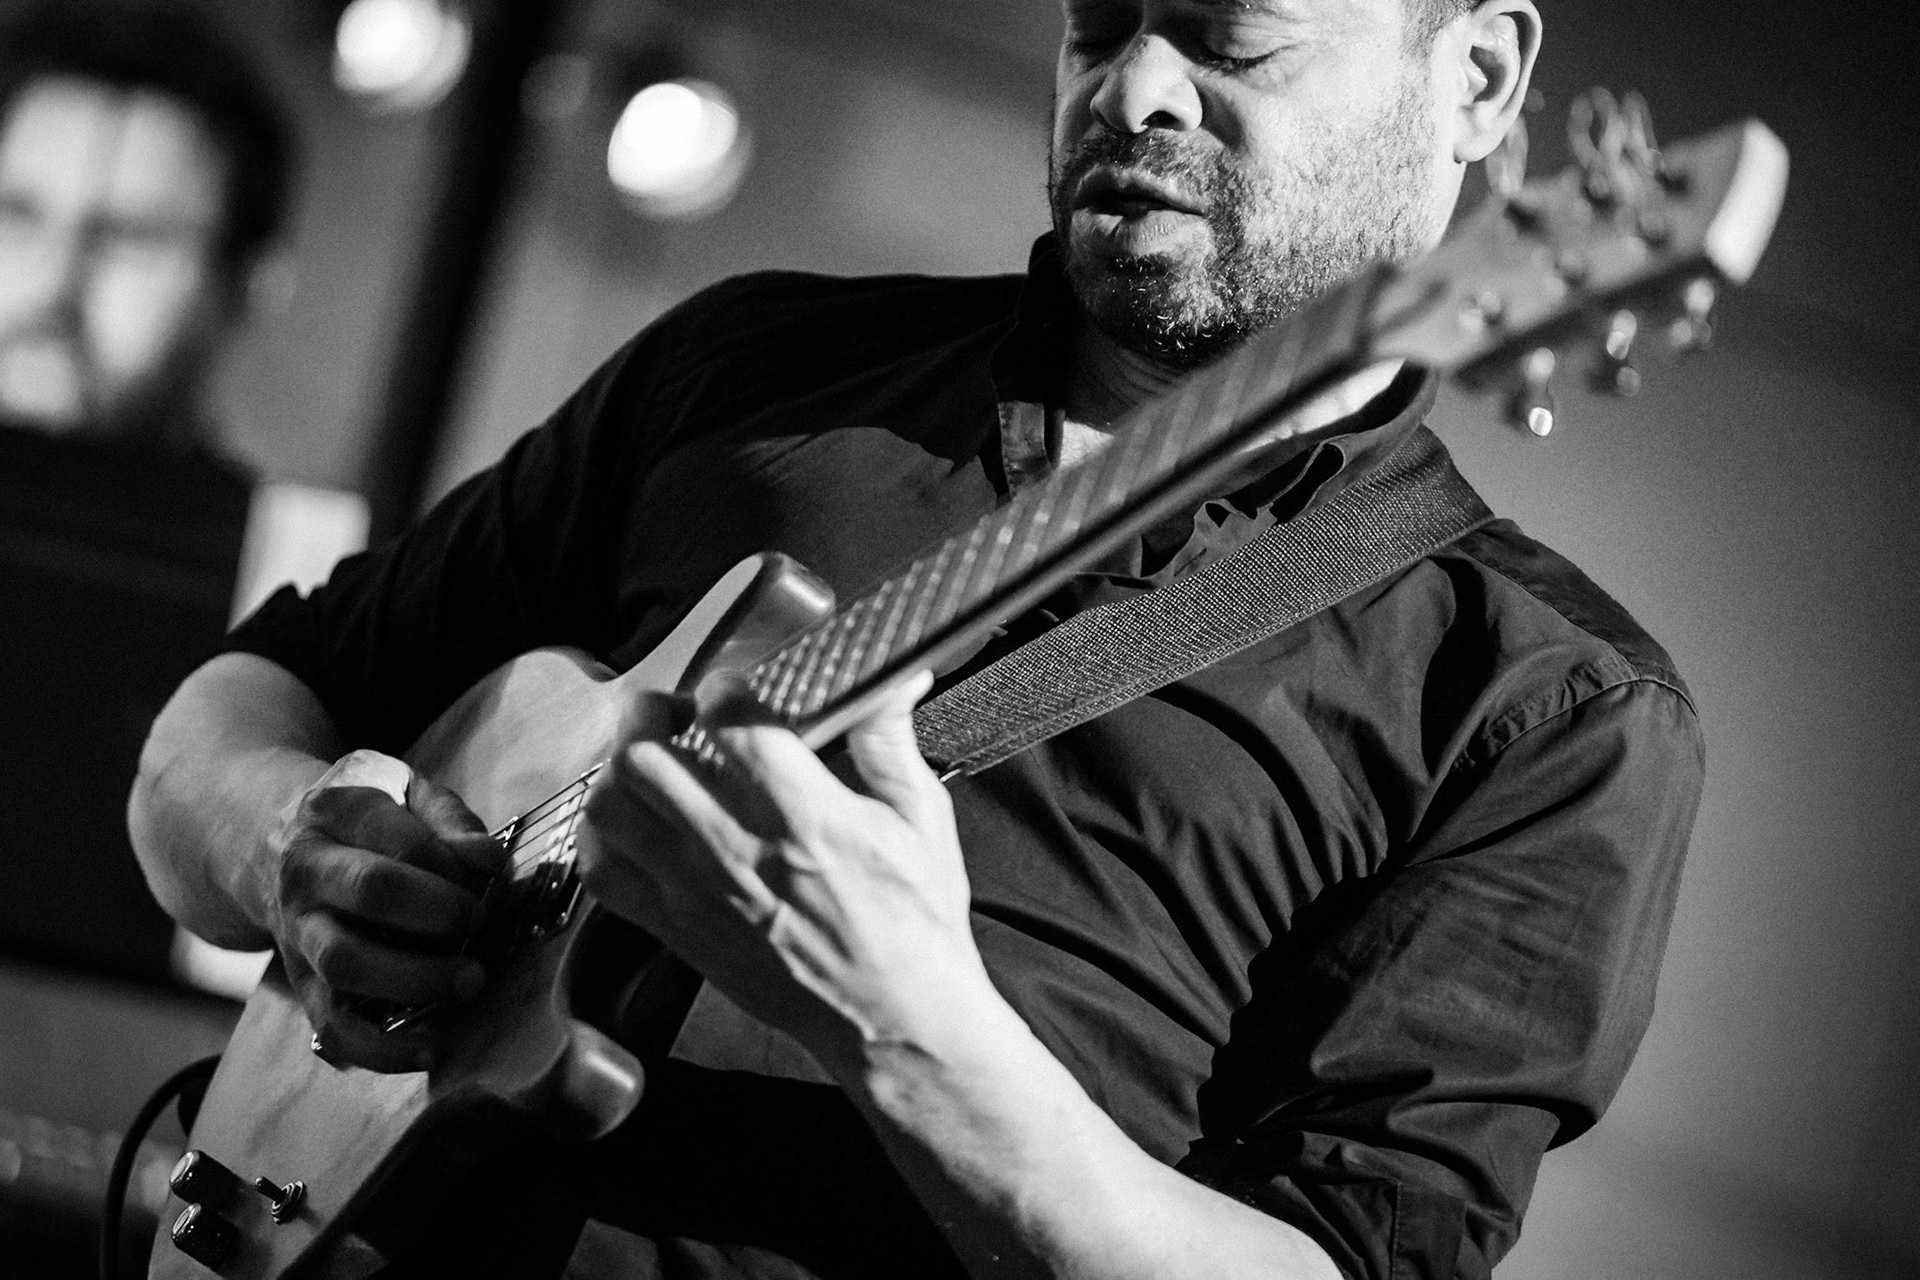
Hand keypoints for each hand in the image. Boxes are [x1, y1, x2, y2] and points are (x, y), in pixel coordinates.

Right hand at [266, 750, 504, 1071]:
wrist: (273, 849)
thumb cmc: (365, 824)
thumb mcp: (403, 795)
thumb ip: (450, 819)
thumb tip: (489, 860)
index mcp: (334, 814)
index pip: (402, 841)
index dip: (454, 865)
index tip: (489, 877)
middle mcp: (306, 873)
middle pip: (371, 891)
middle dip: (439, 913)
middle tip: (481, 925)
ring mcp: (298, 933)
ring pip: (345, 962)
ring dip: (416, 978)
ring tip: (469, 981)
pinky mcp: (302, 985)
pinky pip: (332, 1027)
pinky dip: (380, 1049)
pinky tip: (429, 1050)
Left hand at [576, 672, 990, 1075]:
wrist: (893, 1018)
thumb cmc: (915, 924)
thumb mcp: (922, 819)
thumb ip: (890, 741)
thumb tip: (894, 681)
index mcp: (804, 815)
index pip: (729, 723)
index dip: (722, 689)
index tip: (734, 690)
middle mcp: (740, 851)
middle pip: (646, 758)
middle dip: (652, 716)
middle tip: (675, 712)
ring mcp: (700, 895)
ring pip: (613, 808)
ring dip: (621, 770)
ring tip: (649, 760)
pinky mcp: (681, 932)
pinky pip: (604, 874)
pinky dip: (603, 837)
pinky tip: (632, 822)